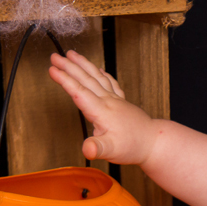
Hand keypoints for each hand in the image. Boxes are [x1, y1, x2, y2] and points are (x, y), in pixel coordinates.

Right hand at [48, 50, 155, 165]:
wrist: (155, 143)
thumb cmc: (133, 147)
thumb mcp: (112, 151)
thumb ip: (98, 148)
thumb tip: (87, 149)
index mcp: (102, 111)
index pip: (79, 92)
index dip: (65, 80)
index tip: (52, 69)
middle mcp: (108, 101)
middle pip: (86, 80)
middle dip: (69, 67)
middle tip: (54, 56)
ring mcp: (116, 100)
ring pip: (97, 77)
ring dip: (83, 64)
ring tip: (72, 54)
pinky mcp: (122, 102)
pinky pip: (110, 83)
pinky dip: (102, 74)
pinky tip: (98, 69)